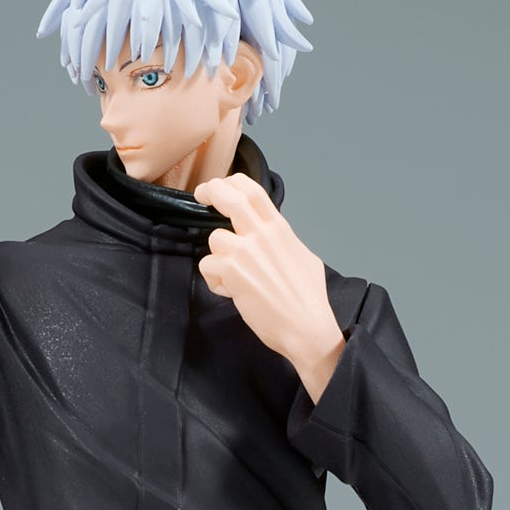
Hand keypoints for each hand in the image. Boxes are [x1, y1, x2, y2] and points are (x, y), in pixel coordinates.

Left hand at [195, 175, 346, 400]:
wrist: (307, 327)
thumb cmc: (308, 299)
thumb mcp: (303, 257)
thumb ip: (282, 242)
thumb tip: (273, 238)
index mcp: (280, 229)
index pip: (252, 190)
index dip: (230, 183)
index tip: (219, 186)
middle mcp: (263, 235)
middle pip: (230, 197)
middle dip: (210, 190)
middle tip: (200, 195)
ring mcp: (247, 252)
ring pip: (214, 239)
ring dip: (216, 258)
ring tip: (230, 278)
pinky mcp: (234, 273)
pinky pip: (208, 266)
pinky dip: (214, 281)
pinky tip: (230, 292)